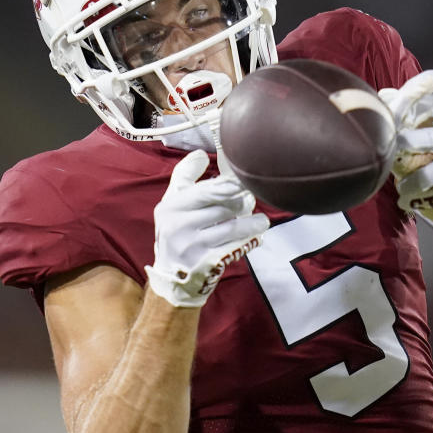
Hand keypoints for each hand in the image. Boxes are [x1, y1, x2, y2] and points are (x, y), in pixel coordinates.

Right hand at [146, 149, 268, 306]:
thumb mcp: (173, 204)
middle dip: (242, 203)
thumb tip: (201, 153)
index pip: (207, 190)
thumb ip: (185, 177)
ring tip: (261, 221)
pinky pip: (235, 247)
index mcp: (171, 206)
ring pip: (232, 228)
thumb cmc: (178, 233)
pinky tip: (257, 238)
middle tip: (252, 200)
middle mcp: (179, 225)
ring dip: (252, 223)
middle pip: (223, 207)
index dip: (230, 184)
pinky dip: (249, 241)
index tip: (245, 180)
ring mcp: (193, 247)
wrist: (173, 279)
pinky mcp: (207, 264)